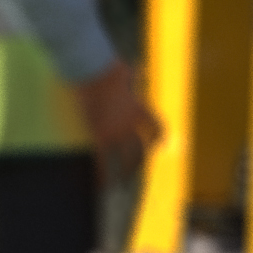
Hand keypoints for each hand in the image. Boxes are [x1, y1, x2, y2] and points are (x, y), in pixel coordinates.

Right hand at [72, 62, 160, 179]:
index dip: (159, 138)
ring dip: (125, 171)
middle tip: (134, 171)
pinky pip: (101, 160)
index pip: (156, 128)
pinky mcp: (98, 134)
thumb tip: (132, 69)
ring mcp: (116, 131)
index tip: (159, 145)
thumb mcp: (124, 73)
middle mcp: (132, 123)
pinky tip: (99, 185)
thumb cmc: (104, 68)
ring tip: (120, 182)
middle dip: (139, 162)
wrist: (94, 69)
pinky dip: (101, 174)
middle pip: (142, 148)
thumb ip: (130, 77)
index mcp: (139, 108)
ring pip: (126, 158)